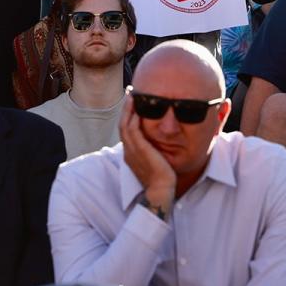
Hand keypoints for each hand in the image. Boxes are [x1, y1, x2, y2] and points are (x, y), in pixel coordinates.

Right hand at [118, 96, 175, 214]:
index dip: (127, 115)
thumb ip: (155, 149)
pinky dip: (133, 119)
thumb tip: (163, 139)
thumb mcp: (156, 160)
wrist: (161, 192)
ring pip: (125, 126)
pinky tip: (137, 109)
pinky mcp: (139, 151)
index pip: (126, 130)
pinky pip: (133, 131)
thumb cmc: (162, 179)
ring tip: (133, 96)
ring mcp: (132, 152)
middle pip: (122, 125)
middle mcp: (128, 152)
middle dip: (126, 108)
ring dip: (128, 110)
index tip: (132, 103)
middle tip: (130, 93)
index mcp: (131, 154)